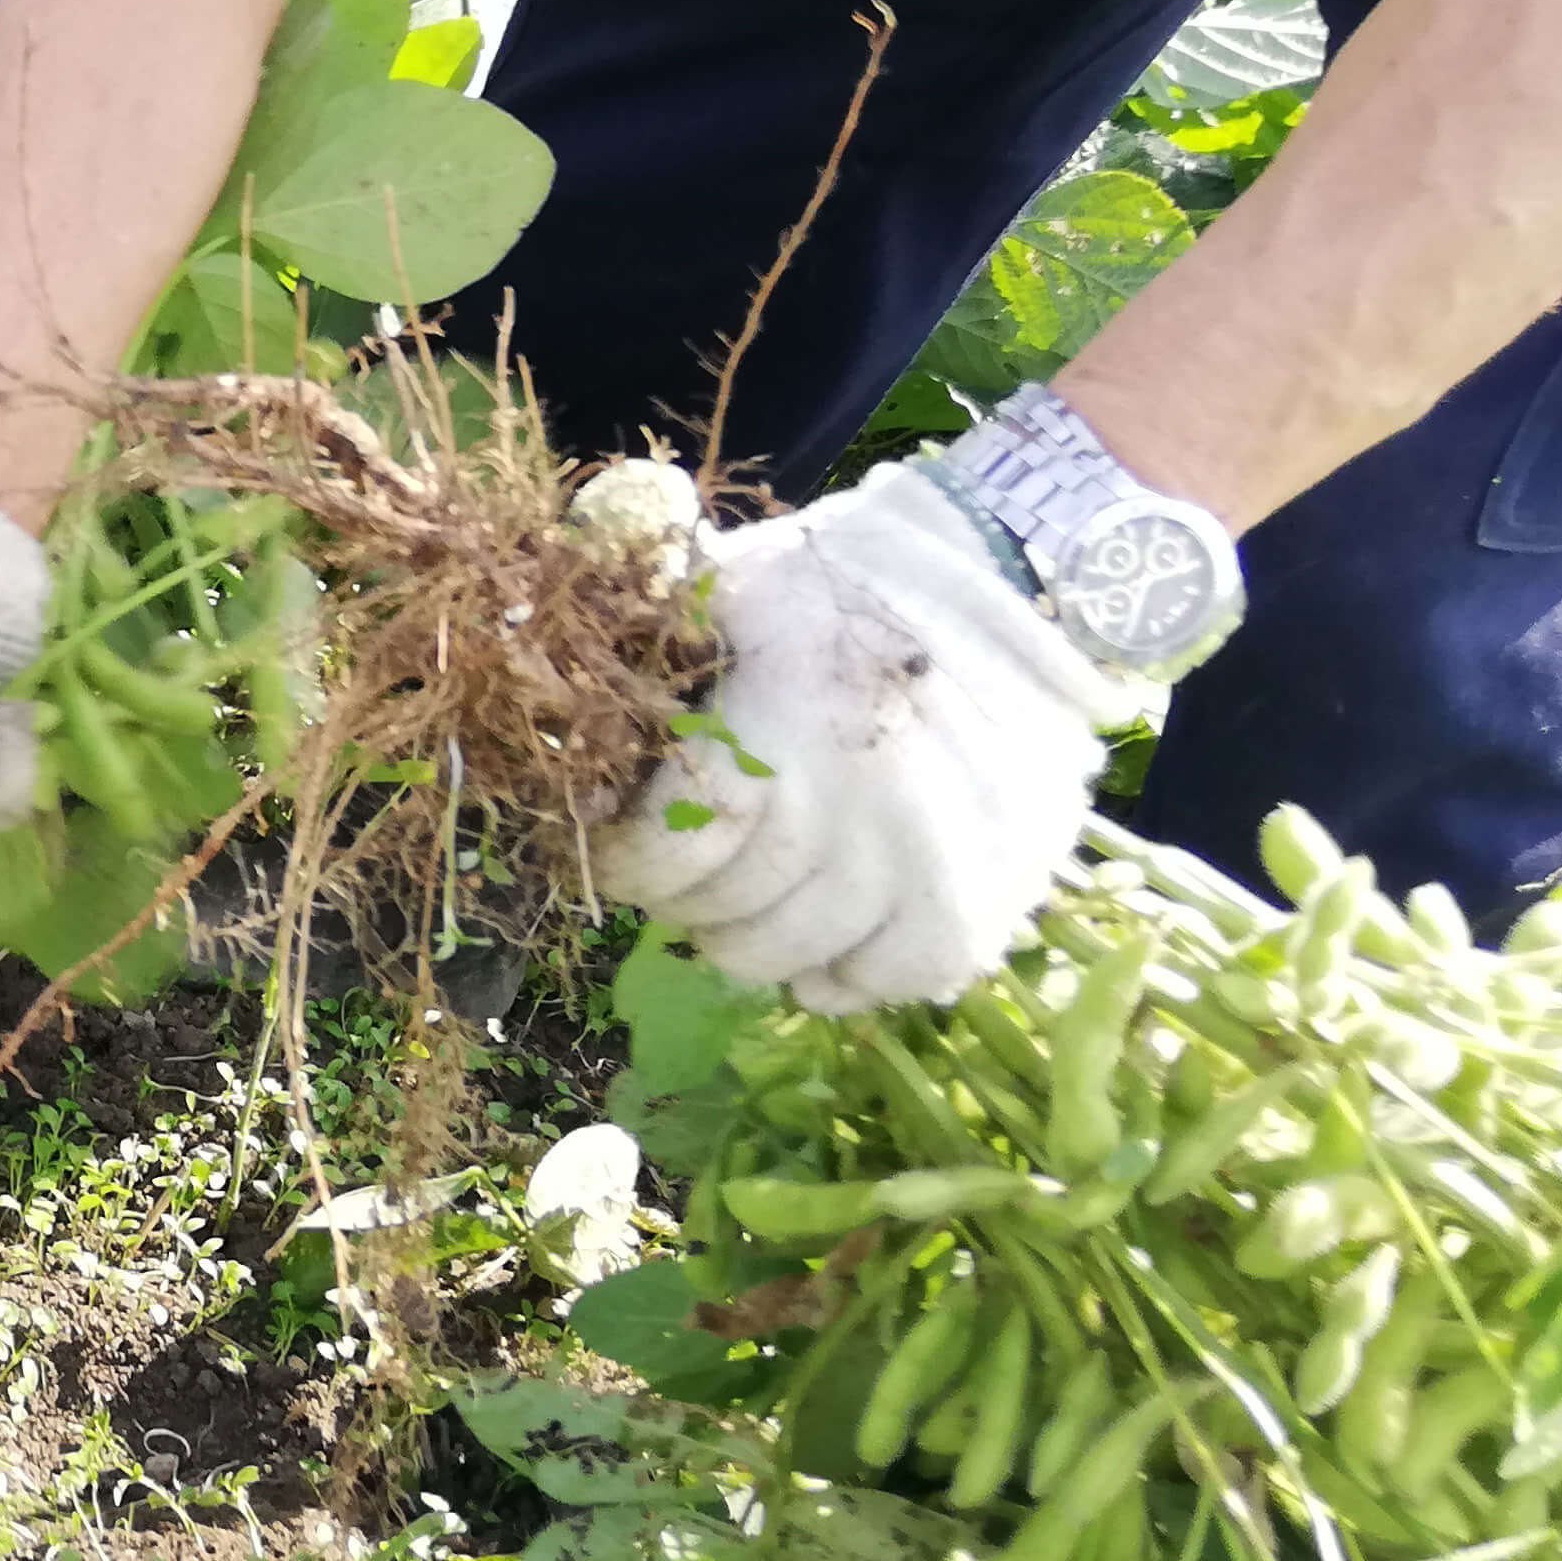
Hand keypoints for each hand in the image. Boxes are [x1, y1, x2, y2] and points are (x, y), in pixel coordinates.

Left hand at [601, 460, 1152, 1010]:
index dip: (626, 862)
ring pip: (791, 958)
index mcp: (784, 733)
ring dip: (749, 939)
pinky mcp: (987, 896)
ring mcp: (930, 866)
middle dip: (681, 898)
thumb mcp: (733, 583)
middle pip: (723, 914)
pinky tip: (823, 937)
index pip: (669, 852)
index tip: (616, 848)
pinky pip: (890, 979)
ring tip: (745, 901)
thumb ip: (650, 636)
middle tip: (683, 871)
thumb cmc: (849, 581)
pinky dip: (844, 972)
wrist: (1011, 583)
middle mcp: (859, 814)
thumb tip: (550, 678)